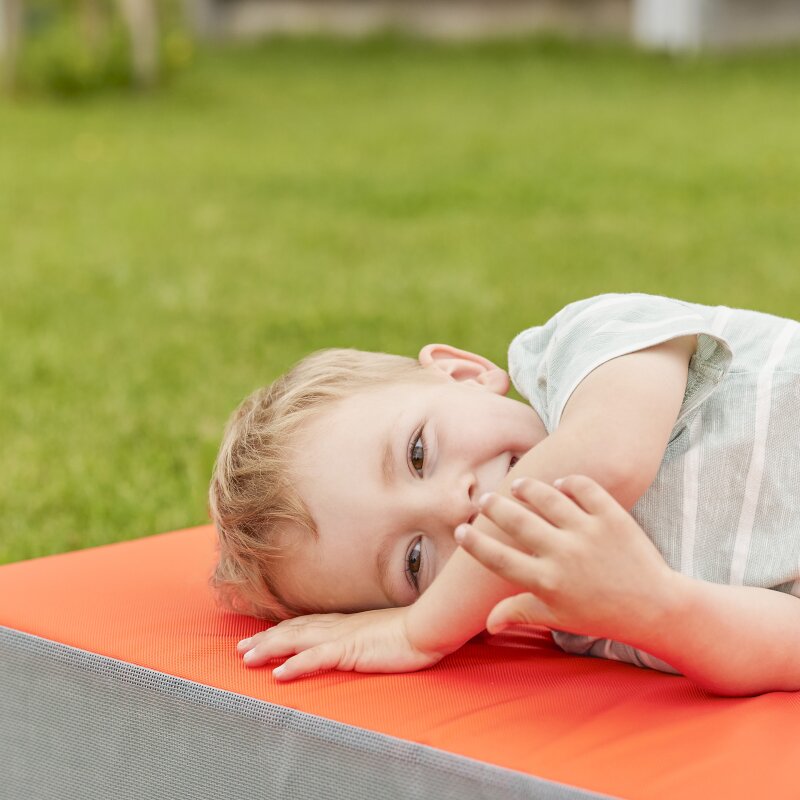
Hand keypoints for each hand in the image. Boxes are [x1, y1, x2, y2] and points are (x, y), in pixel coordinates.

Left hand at [237, 606, 443, 680]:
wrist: (427, 628)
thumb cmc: (411, 632)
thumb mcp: (380, 634)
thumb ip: (363, 637)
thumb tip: (356, 642)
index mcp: (345, 623)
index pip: (305, 624)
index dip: (281, 630)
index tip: (260, 636)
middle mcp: (337, 626)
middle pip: (293, 630)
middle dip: (265, 638)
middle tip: (240, 647)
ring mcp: (342, 637)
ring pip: (296, 640)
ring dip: (269, 648)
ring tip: (246, 658)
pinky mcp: (350, 650)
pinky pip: (317, 658)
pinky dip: (295, 664)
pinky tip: (278, 674)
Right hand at [455, 475, 676, 641]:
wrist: (655, 607)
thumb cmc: (602, 615)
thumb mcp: (558, 619)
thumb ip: (520, 614)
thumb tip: (487, 623)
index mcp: (547, 581)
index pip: (499, 559)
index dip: (475, 543)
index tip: (460, 530)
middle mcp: (563, 554)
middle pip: (517, 522)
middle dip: (494, 508)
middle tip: (485, 500)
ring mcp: (588, 532)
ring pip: (548, 498)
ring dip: (528, 488)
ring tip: (517, 485)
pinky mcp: (612, 517)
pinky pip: (585, 489)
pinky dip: (569, 482)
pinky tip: (560, 483)